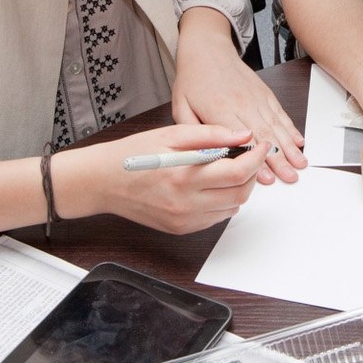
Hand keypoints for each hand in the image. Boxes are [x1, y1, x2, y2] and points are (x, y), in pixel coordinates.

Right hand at [62, 125, 266, 234]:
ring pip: (231, 208)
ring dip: (239, 188)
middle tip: (247, 156)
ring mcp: (184, 220)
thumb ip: (211, 134)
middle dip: (252, 173)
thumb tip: (242, 135)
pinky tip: (211, 185)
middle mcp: (186, 203)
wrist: (102, 182)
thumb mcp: (172, 133)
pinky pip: (215, 218)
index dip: (256, 158)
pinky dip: (222, 202)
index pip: (238, 172)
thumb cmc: (133, 154)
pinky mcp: (180, 229)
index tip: (260, 146)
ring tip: (228, 169)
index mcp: (184, 176)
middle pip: (240, 193)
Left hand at [173, 8, 306, 183]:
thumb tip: (205, 156)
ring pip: (276, 126)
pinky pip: (280, 113)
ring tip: (301, 163)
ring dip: (289, 146)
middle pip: (264, 136)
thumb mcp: (181, 107)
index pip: (242, 141)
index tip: (267, 178)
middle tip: (291, 177)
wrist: (207, 49)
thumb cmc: (193, 79)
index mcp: (220, 111)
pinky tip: (298, 141)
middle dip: (280, 159)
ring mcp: (256, 98)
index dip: (256, 161)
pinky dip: (290, 128)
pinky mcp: (265, 94)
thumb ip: (192, 133)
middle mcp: (242, 105)